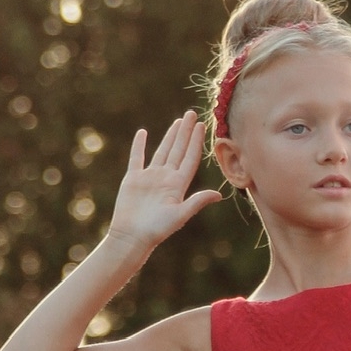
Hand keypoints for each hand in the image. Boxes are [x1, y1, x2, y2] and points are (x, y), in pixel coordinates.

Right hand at [106, 113, 222, 252]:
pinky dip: (139, 145)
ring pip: (162, 151)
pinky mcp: (133, 179)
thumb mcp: (179, 215)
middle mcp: (166, 178)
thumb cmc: (156, 230)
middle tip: (193, 114)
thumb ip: (197, 202)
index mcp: (178, 185)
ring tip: (179, 121)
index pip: (190, 158)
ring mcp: (149, 177)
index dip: (196, 141)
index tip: (203, 126)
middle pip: (179, 150)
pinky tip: (142, 133)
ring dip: (170, 136)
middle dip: (186, 132)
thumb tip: (219, 195)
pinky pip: (137, 158)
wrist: (132, 237)